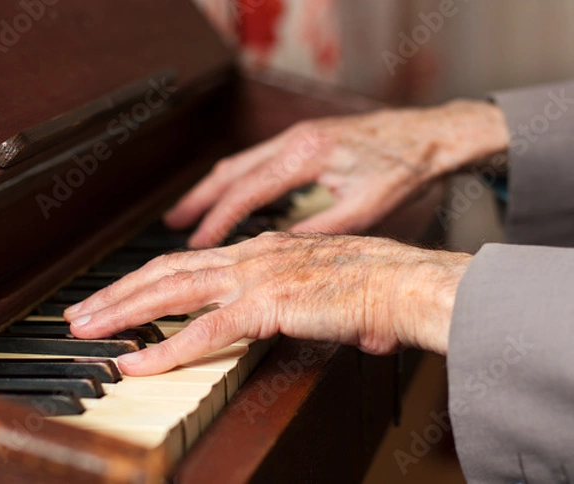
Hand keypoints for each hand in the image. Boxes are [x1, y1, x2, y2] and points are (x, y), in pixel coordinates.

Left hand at [64, 233, 470, 375]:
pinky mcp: (268, 304)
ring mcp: (256, 277)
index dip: (149, 279)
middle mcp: (250, 256)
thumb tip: (292, 314)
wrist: (404, 282)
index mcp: (261, 249)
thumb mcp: (319, 284)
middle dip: (119, 291)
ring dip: (126, 311)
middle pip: (168, 271)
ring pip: (173, 292)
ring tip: (88, 328)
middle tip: (82, 309)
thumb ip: (293, 298)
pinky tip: (137, 362)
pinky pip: (206, 331)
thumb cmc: (371, 284)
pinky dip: (167, 348)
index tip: (120, 296)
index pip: (190, 262)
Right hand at [164, 100, 508, 247]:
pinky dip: (234, 183)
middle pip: (230, 172)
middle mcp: (293, 142)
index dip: (218, 219)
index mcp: (306, 155)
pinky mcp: (302, 141)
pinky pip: (255, 162)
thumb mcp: (366, 206)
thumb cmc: (403, 167)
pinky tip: (229, 199)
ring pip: (239, 164)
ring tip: (186, 215)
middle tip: (171, 225)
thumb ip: (322, 228)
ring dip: (210, 190)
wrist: (428, 135)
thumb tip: (285, 252)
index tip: (197, 243)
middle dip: (197, 200)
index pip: (248, 191)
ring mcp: (295, 138)